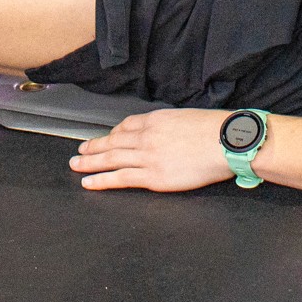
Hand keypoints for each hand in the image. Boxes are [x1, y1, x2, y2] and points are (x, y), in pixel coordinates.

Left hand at [69, 108, 232, 191]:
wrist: (225, 142)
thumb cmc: (213, 130)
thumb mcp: (185, 117)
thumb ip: (169, 126)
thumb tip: (166, 133)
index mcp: (155, 120)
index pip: (126, 126)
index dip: (112, 134)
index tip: (104, 139)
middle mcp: (146, 136)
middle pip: (113, 142)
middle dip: (93, 147)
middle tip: (79, 151)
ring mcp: (147, 156)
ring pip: (111, 159)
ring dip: (91, 163)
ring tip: (76, 166)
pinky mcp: (153, 176)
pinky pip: (121, 178)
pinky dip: (102, 180)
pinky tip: (90, 183)